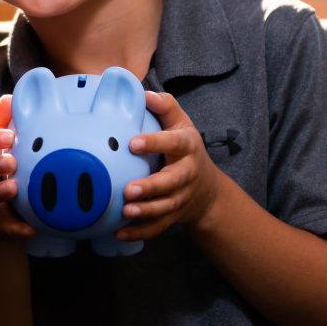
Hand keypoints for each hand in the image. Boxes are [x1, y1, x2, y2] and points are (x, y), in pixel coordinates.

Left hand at [117, 91, 222, 240]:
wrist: (207, 189)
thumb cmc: (185, 149)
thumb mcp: (182, 123)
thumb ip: (166, 106)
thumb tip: (145, 93)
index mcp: (187, 148)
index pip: (174, 143)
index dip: (155, 143)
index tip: (133, 143)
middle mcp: (186, 174)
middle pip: (171, 182)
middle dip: (151, 187)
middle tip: (129, 189)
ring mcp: (180, 198)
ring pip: (165, 208)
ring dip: (146, 211)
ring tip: (126, 210)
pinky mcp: (173, 216)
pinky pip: (157, 227)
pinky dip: (139, 232)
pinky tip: (119, 232)